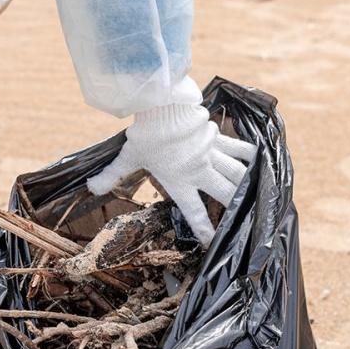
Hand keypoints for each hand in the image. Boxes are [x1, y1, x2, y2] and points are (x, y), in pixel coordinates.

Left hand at [88, 93, 256, 244]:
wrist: (164, 107)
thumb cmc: (145, 135)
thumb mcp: (127, 157)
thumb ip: (112, 175)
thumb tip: (91, 188)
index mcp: (179, 182)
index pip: (194, 211)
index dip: (204, 229)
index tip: (212, 241)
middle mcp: (200, 171)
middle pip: (225, 194)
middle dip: (236, 207)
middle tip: (247, 218)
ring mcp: (211, 154)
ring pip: (236, 173)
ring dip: (247, 184)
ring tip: (257, 193)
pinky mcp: (217, 137)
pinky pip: (238, 148)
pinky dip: (248, 155)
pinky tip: (257, 160)